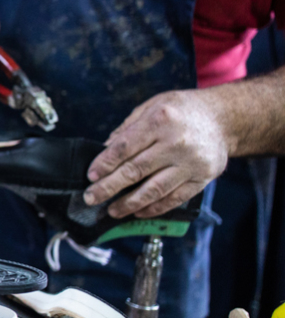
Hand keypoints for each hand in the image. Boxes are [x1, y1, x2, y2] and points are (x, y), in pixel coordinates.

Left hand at [84, 89, 228, 217]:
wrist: (225, 118)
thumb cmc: (182, 111)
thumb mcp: (152, 106)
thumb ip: (128, 128)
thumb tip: (104, 151)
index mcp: (160, 120)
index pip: (125, 146)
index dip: (104, 164)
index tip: (91, 176)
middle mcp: (177, 142)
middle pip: (136, 170)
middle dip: (109, 187)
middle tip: (91, 198)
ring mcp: (191, 163)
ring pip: (154, 189)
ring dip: (129, 203)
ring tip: (112, 210)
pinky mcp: (202, 178)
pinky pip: (175, 198)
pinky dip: (155, 208)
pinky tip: (138, 211)